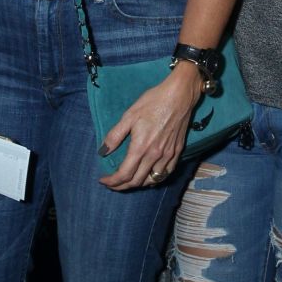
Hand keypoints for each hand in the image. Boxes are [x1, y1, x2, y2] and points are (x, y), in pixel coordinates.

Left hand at [98, 65, 201, 191]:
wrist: (179, 95)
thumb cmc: (153, 102)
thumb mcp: (129, 116)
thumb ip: (115, 136)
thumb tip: (103, 151)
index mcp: (141, 148)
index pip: (124, 174)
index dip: (112, 181)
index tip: (103, 181)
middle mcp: (155, 156)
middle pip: (137, 181)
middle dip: (122, 186)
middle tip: (112, 184)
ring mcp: (168, 155)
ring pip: (152, 180)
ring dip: (138, 184)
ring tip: (128, 182)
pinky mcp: (177, 152)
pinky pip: (166, 173)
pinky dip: (155, 179)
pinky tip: (149, 177)